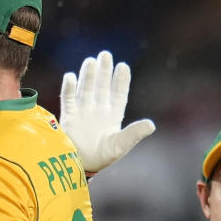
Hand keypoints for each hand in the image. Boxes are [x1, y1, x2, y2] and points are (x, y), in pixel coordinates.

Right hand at [59, 50, 154, 172]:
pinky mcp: (69, 116)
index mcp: (113, 116)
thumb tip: (151, 124)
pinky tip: (71, 77)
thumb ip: (134, 134)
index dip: (120, 81)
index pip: (118, 94)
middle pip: (102, 86)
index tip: (123, 66)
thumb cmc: (103, 157)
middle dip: (104, 71)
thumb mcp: (121, 145)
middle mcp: (98, 110)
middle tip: (105, 54)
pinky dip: (69, 88)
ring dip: (88, 76)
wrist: (80, 166)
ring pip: (86, 89)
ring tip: (90, 61)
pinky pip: (69, 99)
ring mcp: (83, 112)